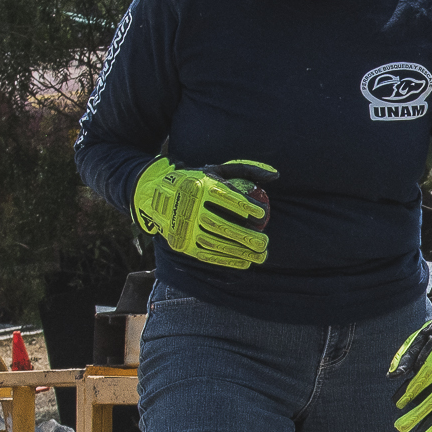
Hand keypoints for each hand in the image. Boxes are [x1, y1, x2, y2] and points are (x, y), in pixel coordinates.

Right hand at [131, 157, 271, 268]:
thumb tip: (276, 176)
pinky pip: (207, 254)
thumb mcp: (217, 169)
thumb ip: (247, 170)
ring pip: (215, 242)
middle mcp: (191, 207)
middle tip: (265, 242)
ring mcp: (185, 227)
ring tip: (261, 255)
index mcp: (200, 187)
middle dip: (246, 236)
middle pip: (221, 225)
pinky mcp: (182, 242)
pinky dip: (228, 260)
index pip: (227, 198)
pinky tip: (246, 261)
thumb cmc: (197, 181)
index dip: (247, 207)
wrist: (156, 194)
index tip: (263, 214)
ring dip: (240, 252)